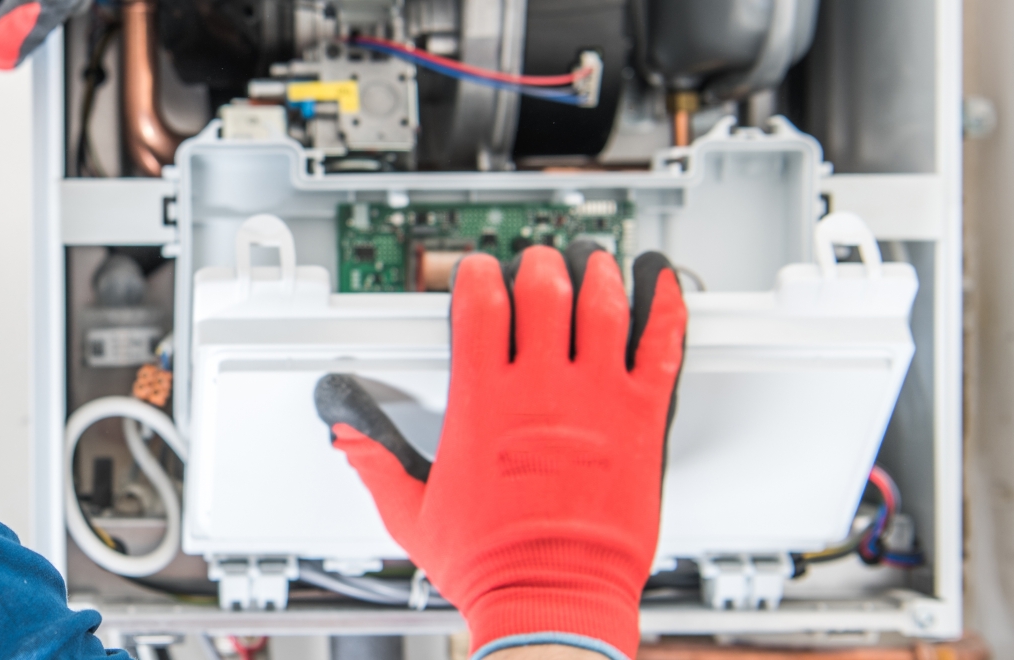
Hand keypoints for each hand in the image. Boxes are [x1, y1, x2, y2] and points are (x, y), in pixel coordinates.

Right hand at [316, 243, 686, 659]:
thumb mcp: (412, 513)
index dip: (477, 276)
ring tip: (592, 261)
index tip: (478, 271)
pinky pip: (661, 348)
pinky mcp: (641, 421)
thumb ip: (377, 464)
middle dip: (537, 266)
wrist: (552, 598)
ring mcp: (595, 400)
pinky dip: (664, 309)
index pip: (479, 307)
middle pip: (543, 292)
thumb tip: (349, 438)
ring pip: (602, 307)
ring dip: (596, 274)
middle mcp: (540, 391)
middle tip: (537, 262)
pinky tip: (662, 286)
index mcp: (483, 404)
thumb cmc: (491, 564)